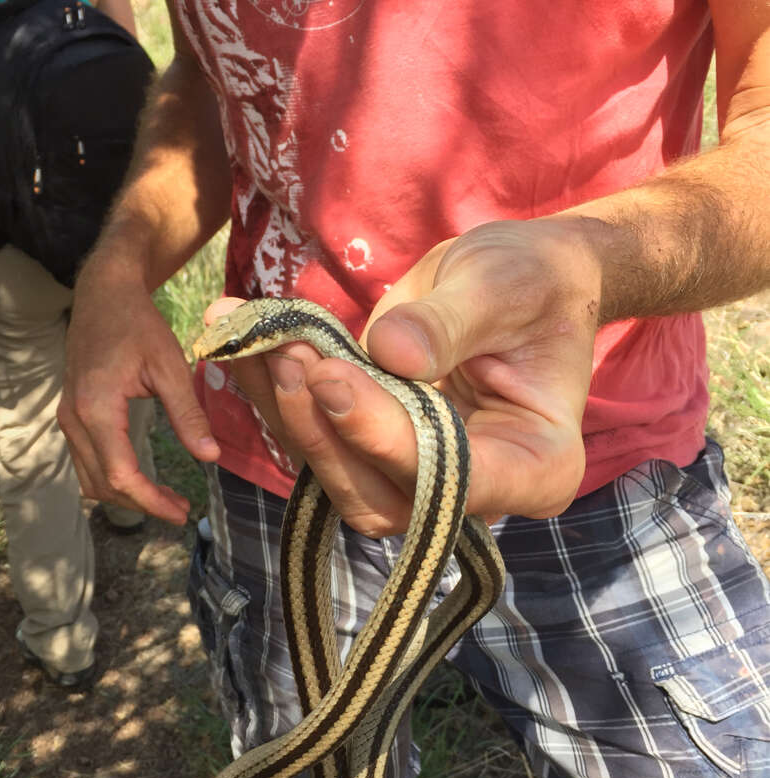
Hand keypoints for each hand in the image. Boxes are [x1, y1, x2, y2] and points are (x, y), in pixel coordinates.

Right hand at [58, 252, 219, 523]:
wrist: (103, 295)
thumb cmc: (139, 325)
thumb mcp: (170, 365)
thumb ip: (188, 413)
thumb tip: (210, 457)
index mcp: (96, 408)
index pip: (120, 474)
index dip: (150, 501)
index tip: (182, 512)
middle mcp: (73, 418)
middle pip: (103, 484)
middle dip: (141, 504)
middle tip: (181, 509)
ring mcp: (68, 418)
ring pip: (90, 478)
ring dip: (126, 495)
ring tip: (166, 499)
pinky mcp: (71, 415)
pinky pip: (86, 461)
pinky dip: (112, 478)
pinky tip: (142, 479)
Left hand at [211, 218, 601, 534]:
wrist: (523, 281)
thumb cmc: (534, 283)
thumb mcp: (505, 286)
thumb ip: (451, 322)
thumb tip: (390, 352)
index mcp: (537, 467)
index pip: (452, 478)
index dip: (385, 439)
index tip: (330, 377)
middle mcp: (478, 492)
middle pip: (383, 496)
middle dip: (324, 429)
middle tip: (285, 353)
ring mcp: (422, 479)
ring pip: (338, 477)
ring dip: (288, 412)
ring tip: (252, 339)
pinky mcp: (377, 452)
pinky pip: (320, 439)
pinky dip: (275, 393)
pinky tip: (240, 339)